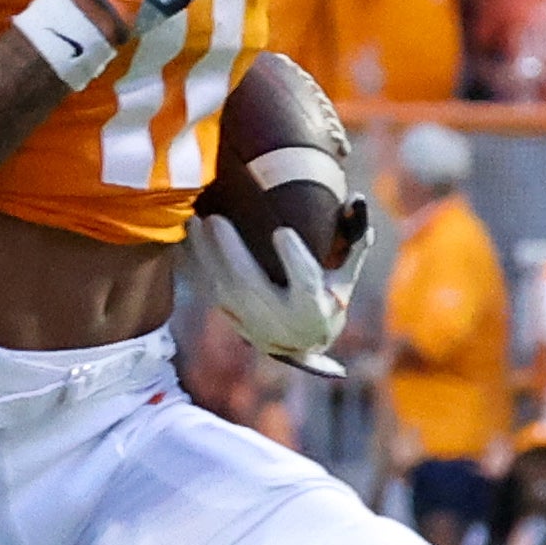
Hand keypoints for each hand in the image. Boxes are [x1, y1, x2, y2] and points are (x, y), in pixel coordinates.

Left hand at [185, 203, 369, 383]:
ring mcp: (253, 325)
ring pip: (224, 290)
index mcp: (315, 310)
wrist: (302, 345)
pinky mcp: (233, 321)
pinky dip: (199, 265)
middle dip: (231, 253)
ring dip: (207, 255)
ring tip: (196, 222)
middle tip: (216, 219)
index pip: (306, 285)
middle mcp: (282, 322)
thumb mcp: (346, 278)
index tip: (282, 232)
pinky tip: (190, 239)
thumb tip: (356, 199)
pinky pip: (211, 291)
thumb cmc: (328, 301)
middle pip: (252, 287)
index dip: (294, 260)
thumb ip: (353, 242)